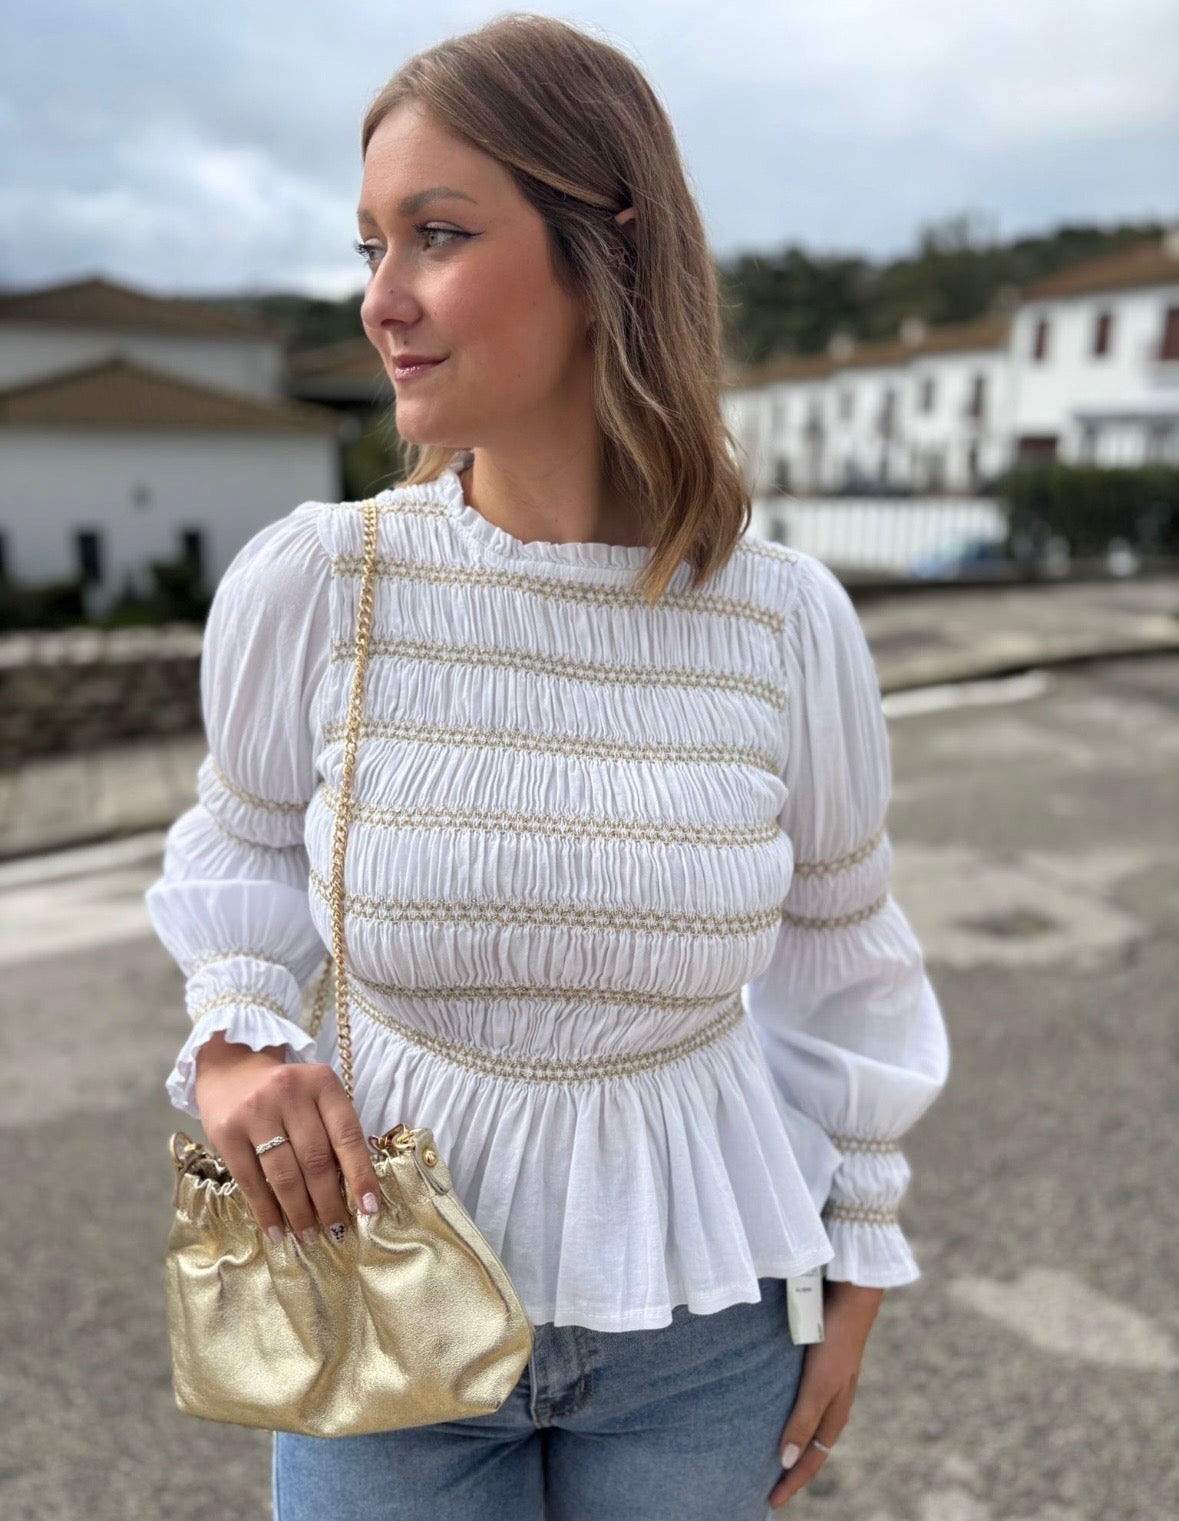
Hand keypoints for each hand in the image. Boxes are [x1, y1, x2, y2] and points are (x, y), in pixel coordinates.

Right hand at [193, 1031, 384, 1247]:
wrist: (230, 1070)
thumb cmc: (285, 1092)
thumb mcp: (315, 1096)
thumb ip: (332, 1131)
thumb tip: (352, 1190)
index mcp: (321, 1083)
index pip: (347, 1134)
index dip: (360, 1174)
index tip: (370, 1208)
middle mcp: (289, 1093)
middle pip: (316, 1160)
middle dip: (329, 1202)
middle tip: (337, 1230)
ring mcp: (255, 1112)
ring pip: (284, 1175)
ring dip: (300, 1213)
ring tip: (310, 1235)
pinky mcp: (226, 1132)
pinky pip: (250, 1181)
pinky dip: (266, 1212)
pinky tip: (277, 1231)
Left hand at [768, 1279, 884, 1509]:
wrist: (849, 1294)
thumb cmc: (836, 1340)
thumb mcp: (819, 1384)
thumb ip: (803, 1419)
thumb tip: (784, 1461)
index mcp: (835, 1411)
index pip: (812, 1458)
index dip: (793, 1482)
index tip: (771, 1503)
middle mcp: (831, 1399)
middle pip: (810, 1444)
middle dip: (792, 1468)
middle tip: (767, 1487)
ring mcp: (824, 1378)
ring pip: (805, 1420)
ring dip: (788, 1440)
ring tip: (763, 1452)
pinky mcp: (813, 1357)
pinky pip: (798, 1394)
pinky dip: (786, 1410)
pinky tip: (767, 1403)